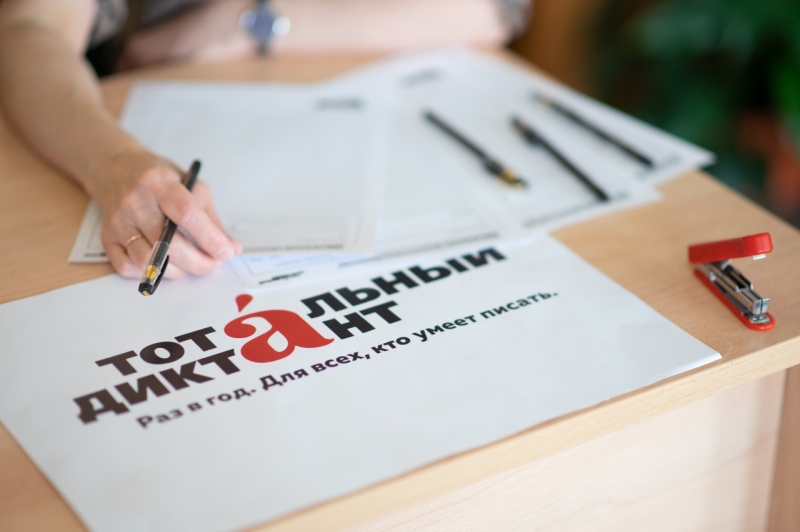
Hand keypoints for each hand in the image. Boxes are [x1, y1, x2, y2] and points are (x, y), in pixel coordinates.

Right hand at [92, 148, 241, 278]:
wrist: (115, 169)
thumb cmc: (159, 179)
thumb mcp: (190, 186)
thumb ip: (211, 218)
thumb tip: (231, 249)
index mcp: (159, 183)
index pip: (186, 213)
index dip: (209, 237)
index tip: (225, 252)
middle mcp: (135, 202)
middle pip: (169, 243)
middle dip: (198, 262)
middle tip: (213, 264)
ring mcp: (118, 221)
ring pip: (149, 260)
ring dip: (177, 271)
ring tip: (190, 264)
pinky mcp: (107, 238)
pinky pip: (127, 267)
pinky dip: (150, 272)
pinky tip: (164, 263)